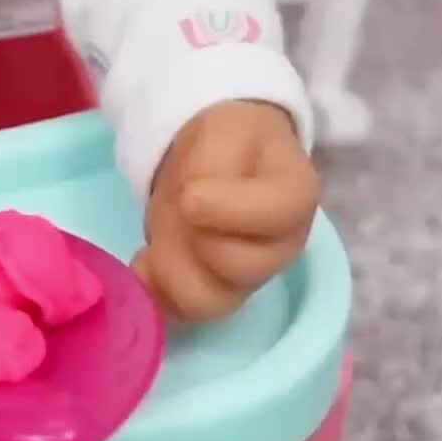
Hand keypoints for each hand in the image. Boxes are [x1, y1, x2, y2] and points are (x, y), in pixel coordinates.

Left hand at [134, 100, 318, 320]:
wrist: (220, 159)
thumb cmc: (230, 142)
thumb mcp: (225, 128)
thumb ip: (213, 162)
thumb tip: (189, 205)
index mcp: (296, 197)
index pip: (276, 216)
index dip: (227, 210)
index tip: (190, 195)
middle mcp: (281, 248)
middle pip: (240, 269)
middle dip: (193, 238)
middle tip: (175, 209)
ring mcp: (249, 278)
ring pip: (210, 301)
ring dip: (170, 269)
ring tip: (157, 240)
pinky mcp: (216, 294)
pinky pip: (182, 312)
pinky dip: (155, 289)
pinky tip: (145, 261)